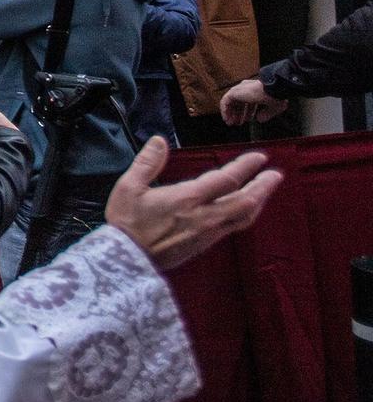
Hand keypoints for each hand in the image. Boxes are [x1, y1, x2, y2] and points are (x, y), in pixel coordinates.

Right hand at [104, 135, 280, 271]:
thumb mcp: (129, 187)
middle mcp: (204, 216)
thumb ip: (147, 162)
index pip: (226, 179)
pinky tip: (244, 209)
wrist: (125, 260)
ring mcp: (207, 233)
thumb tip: (159, 140)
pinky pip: (234, 227)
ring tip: (265, 190)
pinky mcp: (205, 244)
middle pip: (245, 200)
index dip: (245, 167)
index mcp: (187, 198)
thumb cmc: (126, 222)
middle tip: (275, 174)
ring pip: (243, 216)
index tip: (259, 158)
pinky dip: (246, 214)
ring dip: (258, 201)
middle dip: (263, 186)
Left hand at [220, 77, 288, 126]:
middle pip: (238, 102)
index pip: (248, 101)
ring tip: (231, 123)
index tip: (247, 120)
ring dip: (230, 113)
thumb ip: (265, 114)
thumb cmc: (276, 96)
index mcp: (256, 89)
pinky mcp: (234, 92)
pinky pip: (225, 102)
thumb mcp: (273, 107)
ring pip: (230, 102)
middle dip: (238, 113)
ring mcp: (239, 89)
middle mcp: (246, 88)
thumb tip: (259, 120)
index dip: (247, 112)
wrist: (273, 89)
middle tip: (238, 123)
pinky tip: (227, 119)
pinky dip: (225, 110)